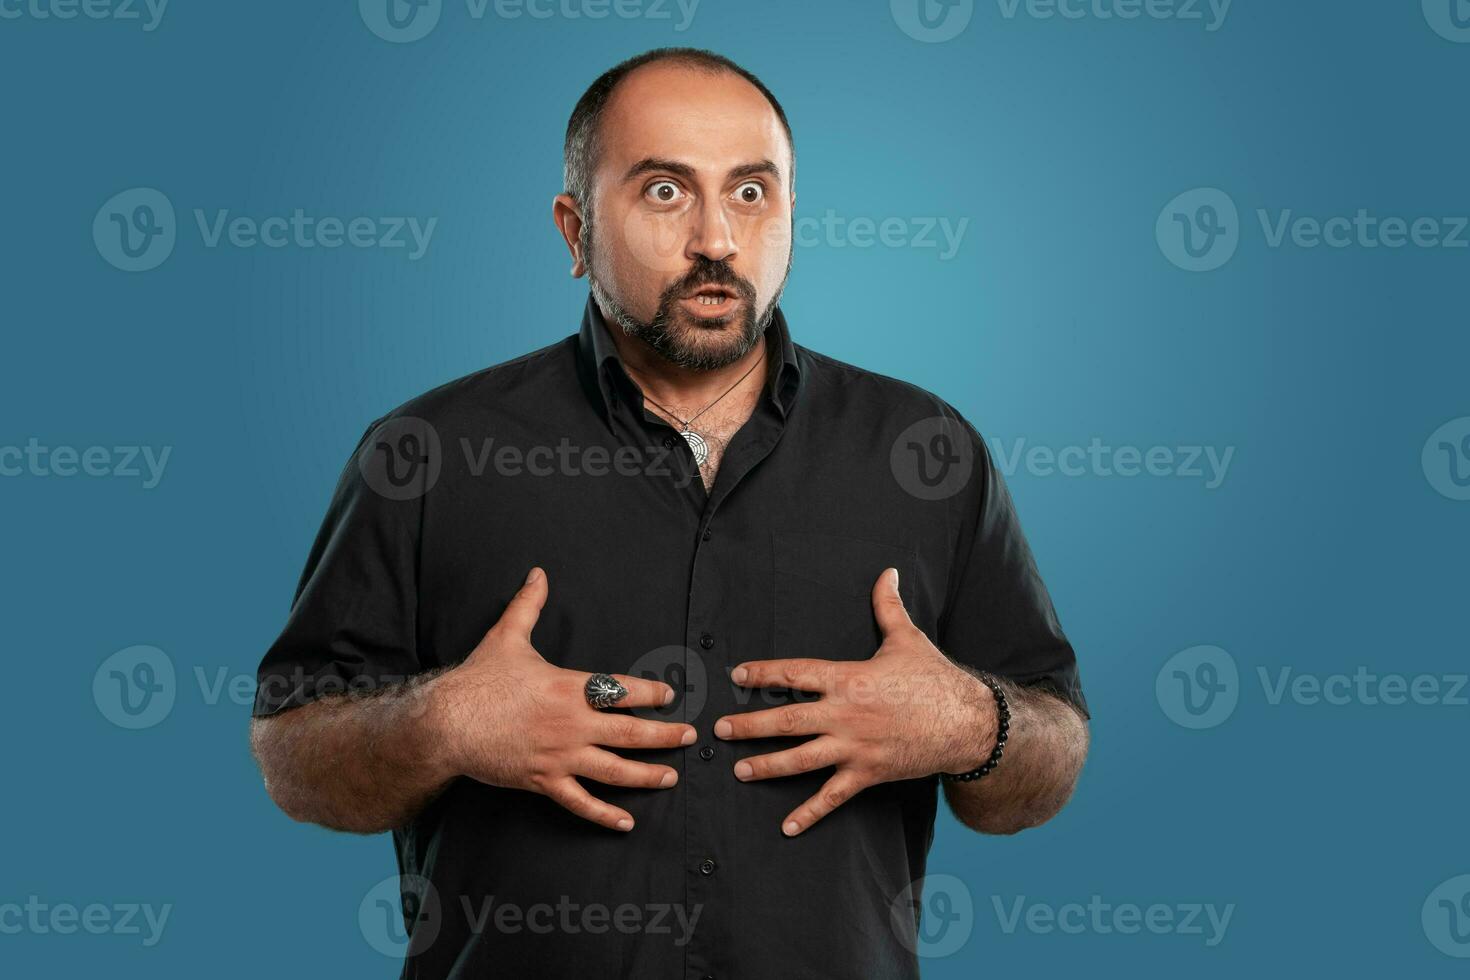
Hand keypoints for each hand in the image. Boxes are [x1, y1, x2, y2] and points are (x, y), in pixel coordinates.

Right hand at [431, 567, 696, 831]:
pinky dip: (604, 815)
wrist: (446, 723)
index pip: (623, 691)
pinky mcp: (543, 782)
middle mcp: (572, 725)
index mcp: (570, 688)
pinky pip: (580, 802)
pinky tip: (627, 822)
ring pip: (614, 771)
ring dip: (647, 774)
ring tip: (672, 776)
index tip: (670, 695)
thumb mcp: (506, 636)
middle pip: (630, 733)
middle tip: (690, 737)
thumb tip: (538, 573)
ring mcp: (560, 757)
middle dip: (665, 735)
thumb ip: (529, 605)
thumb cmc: (478, 680)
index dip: (652, 693)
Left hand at [715, 567, 996, 835]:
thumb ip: (888, 606)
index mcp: (849, 678)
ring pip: (801, 759)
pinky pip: (833, 796)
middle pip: (787, 719)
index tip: (737, 675)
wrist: (968, 722)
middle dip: (750, 725)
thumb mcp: (907, 639)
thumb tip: (889, 571)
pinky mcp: (868, 773)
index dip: (764, 673)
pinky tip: (787, 827)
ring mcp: (855, 747)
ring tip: (739, 771)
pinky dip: (809, 813)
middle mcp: (845, 714)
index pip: (795, 673)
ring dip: (767, 766)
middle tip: (719, 730)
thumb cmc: (935, 678)